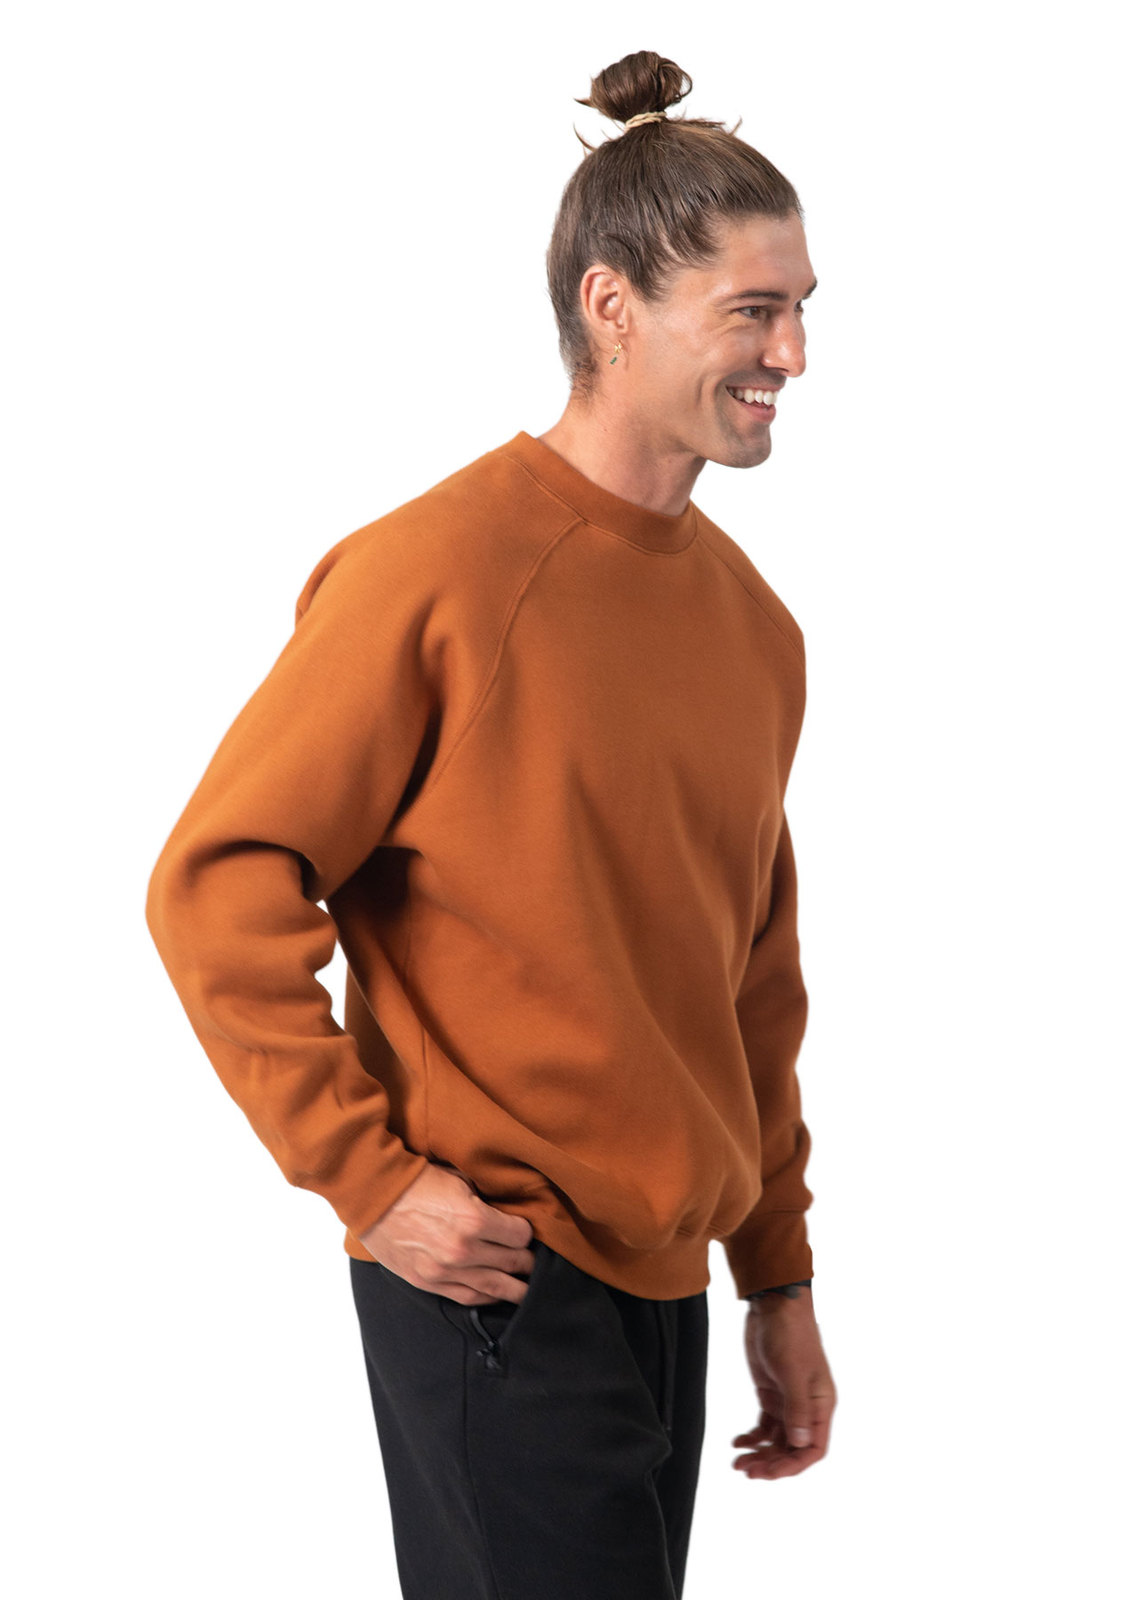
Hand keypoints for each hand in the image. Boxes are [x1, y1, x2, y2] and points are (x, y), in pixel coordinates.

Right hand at [358, 1161, 535, 1306]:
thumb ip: (484, 1199)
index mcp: (474, 1219)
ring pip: (495, 1287)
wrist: (374, 1197)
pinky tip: (497, 1295)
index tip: (524, 1231)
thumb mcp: (459, 1179)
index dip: (525, 1232)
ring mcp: (446, 1270)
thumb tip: (505, 1210)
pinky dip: (487, 1298)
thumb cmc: (417, 1182)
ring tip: (526, 1288)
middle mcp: (464, 1250)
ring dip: (515, 1288)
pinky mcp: (429, 1282)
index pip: (520, 1235)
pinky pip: (468, 1297)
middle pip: (512, 1262)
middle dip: (526, 1260)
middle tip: (532, 1259)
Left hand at [731, 1290, 835, 1479]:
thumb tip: (800, 1443)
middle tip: (747, 1470)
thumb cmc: (790, 1334)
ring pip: (777, 1440)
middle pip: (792, 1449)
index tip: (770, 1473)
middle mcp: (806, 1408)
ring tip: (739, 1462)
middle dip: (772, 1463)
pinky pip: (765, 1425)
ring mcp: (788, 1402)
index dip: (793, 1465)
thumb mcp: (792, 1372)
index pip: (813, 1449)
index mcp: (820, 1405)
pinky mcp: (771, 1394)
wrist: (774, 1306)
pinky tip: (738, 1442)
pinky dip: (753, 1437)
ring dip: (760, 1453)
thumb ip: (797, 1409)